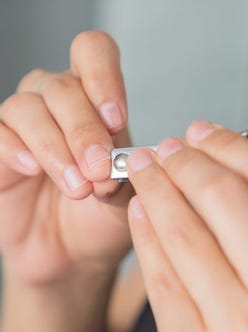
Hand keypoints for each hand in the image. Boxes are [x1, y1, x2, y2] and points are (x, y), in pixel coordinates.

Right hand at [0, 31, 133, 284]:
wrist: (73, 257)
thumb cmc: (102, 220)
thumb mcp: (127, 199)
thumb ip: (126, 174)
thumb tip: (121, 159)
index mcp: (95, 102)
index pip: (93, 54)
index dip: (104, 77)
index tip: (116, 120)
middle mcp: (57, 104)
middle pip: (62, 87)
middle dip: (84, 131)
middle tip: (99, 169)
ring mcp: (24, 125)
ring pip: (28, 108)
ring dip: (55, 148)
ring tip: (78, 187)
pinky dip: (16, 149)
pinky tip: (33, 169)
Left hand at [127, 122, 247, 331]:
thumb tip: (219, 172)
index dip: (231, 145)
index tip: (199, 131)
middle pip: (227, 196)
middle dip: (183, 160)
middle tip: (160, 148)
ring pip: (185, 231)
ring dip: (155, 190)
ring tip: (140, 173)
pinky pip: (160, 277)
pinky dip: (144, 236)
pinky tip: (136, 215)